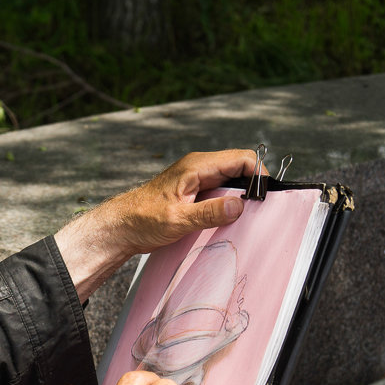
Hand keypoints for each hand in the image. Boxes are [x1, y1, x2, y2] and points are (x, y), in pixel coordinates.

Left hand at [54, 150, 255, 300]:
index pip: (242, 159)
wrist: (122, 225)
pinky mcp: (195, 190)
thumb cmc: (143, 219)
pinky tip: (227, 218)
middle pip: (240, 168)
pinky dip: (229, 202)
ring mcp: (198, 177)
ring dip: (241, 196)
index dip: (258, 175)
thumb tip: (239, 206)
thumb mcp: (178, 219)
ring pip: (232, 180)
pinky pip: (221, 190)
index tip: (262, 198)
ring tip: (242, 216)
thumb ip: (209, 212)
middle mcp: (200, 167)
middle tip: (255, 211)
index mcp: (197, 166)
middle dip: (252, 187)